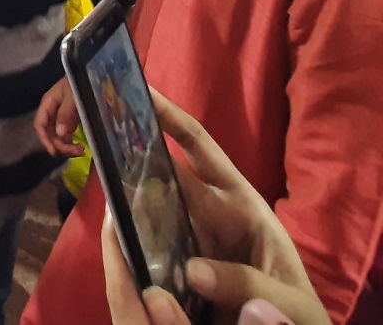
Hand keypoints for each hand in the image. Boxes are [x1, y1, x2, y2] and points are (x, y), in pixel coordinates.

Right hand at [34, 78, 83, 156]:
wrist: (94, 75)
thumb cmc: (80, 83)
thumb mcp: (73, 96)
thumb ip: (66, 114)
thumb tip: (59, 134)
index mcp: (48, 103)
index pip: (40, 123)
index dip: (44, 138)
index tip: (54, 151)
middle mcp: (52, 111)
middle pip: (49, 133)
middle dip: (60, 145)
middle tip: (77, 152)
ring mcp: (61, 116)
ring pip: (58, 136)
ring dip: (66, 146)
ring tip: (81, 151)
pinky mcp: (70, 119)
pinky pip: (66, 134)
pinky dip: (71, 142)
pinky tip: (80, 146)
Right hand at [102, 91, 330, 324]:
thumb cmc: (296, 315)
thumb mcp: (287, 301)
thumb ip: (249, 284)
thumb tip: (192, 270)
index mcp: (239, 205)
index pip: (200, 149)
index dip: (171, 119)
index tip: (141, 91)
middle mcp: (207, 215)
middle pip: (163, 175)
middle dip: (132, 153)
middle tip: (98, 137)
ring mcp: (187, 239)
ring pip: (147, 209)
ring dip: (124, 199)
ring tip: (99, 183)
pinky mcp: (172, 268)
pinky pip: (143, 247)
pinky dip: (126, 242)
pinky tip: (111, 236)